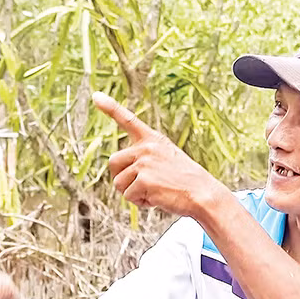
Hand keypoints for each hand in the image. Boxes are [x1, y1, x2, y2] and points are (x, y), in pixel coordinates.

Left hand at [92, 92, 226, 217]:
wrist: (203, 194)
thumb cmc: (186, 181)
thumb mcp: (167, 159)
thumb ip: (146, 158)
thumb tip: (121, 175)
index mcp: (153, 139)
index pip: (128, 119)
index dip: (110, 107)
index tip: (96, 96)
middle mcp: (147, 148)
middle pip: (113, 162)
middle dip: (121, 177)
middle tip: (140, 185)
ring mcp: (145, 163)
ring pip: (118, 183)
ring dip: (132, 192)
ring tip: (155, 191)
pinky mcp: (144, 180)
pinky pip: (128, 196)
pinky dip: (140, 202)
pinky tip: (157, 198)